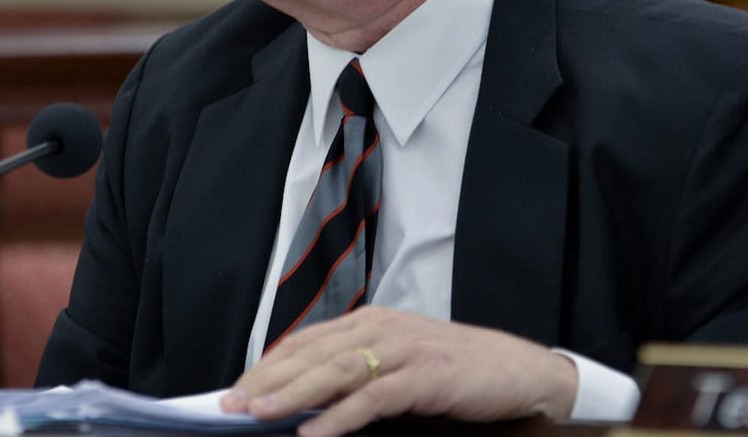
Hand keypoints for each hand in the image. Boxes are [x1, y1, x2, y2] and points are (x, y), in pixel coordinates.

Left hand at [220, 306, 577, 435]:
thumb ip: (358, 372)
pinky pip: (373, 397)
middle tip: (230, 405)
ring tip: (258, 414)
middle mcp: (381, 327)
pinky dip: (340, 416)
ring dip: (292, 394)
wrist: (517, 370)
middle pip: (312, 353)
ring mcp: (403, 349)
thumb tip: (305, 400)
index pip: (306, 341)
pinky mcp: (423, 376)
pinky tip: (313, 433)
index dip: (268, 365)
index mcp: (371, 321)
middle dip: (268, 380)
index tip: (235, 390)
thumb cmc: (454, 371)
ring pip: (335, 370)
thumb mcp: (399, 363)